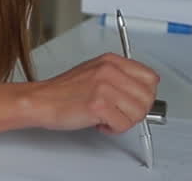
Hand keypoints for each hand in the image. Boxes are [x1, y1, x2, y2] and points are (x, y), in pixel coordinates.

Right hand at [23, 52, 158, 133]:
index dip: (143, 94)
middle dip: (136, 110)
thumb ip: (120, 77)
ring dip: (124, 121)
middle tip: (118, 111)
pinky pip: (124, 125)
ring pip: (139, 113)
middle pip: (148, 97)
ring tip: (107, 116)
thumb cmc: (64, 91)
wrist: (41, 101)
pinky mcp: (98, 105)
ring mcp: (104, 87)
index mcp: (110, 61)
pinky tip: (100, 122)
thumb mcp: (95, 72)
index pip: (150, 77)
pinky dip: (113, 129)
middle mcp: (109, 71)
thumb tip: (143, 90)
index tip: (132, 100)